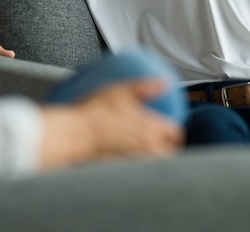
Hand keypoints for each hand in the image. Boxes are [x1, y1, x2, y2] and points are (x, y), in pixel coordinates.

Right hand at [39, 79, 183, 168]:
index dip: (175, 130)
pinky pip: (136, 167)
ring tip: (147, 147)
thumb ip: (145, 86)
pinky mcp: (121, 167)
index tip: (171, 127)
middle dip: (168, 146)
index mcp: (149, 128)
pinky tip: (127, 153)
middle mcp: (145, 147)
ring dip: (154, 155)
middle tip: (163, 139)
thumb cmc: (95, 112)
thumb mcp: (121, 90)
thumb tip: (164, 82)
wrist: (75, 134)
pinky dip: (137, 162)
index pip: (174, 133)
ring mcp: (133, 159)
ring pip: (153, 162)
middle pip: (168, 152)